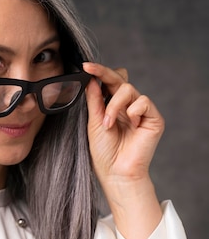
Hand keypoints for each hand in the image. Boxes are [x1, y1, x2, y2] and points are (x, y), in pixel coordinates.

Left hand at [83, 62, 163, 238]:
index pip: (108, 82)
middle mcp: (127, 106)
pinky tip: (129, 124)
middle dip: (104, 74)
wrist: (116, 173)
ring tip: (107, 123)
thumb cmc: (104, 152)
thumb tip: (90, 78)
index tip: (85, 66)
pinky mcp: (153, 118)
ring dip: (114, 104)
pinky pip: (143, 101)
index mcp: (112, 106)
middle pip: (119, 79)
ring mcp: (141, 111)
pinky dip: (133, 110)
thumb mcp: (94, 122)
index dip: (98, 72)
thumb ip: (94, 100)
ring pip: (129, 89)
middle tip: (90, 70)